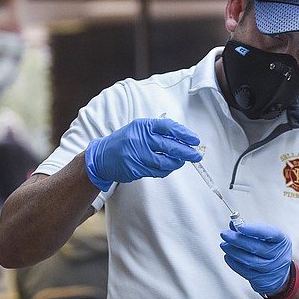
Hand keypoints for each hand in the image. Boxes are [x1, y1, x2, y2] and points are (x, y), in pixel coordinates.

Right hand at [84, 117, 201, 190]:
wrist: (103, 156)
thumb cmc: (124, 141)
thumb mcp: (139, 129)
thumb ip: (158, 131)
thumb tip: (182, 137)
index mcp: (143, 126)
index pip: (168, 127)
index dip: (184, 134)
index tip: (194, 140)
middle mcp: (140, 139)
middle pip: (169, 146)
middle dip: (186, 152)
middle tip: (196, 155)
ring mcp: (137, 155)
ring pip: (164, 162)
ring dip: (177, 163)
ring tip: (182, 161)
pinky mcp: (135, 168)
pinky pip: (157, 171)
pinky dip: (166, 170)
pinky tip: (169, 167)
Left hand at [220, 222, 291, 294]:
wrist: (278, 273)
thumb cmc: (271, 250)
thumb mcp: (266, 237)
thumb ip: (250, 230)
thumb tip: (233, 224)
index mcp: (281, 240)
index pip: (270, 233)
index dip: (255, 230)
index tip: (240, 226)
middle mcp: (279, 256)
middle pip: (256, 248)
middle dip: (238, 240)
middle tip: (225, 234)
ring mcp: (272, 269)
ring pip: (249, 261)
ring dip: (234, 252)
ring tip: (225, 245)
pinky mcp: (263, 280)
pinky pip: (246, 272)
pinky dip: (234, 263)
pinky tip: (229, 256)